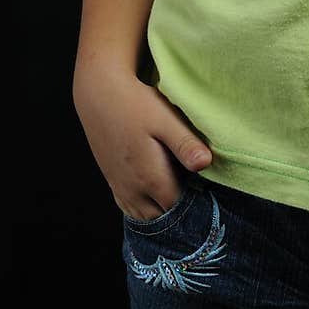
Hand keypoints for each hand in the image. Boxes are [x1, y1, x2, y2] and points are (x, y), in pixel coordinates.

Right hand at [73, 67, 212, 220]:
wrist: (99, 93)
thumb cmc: (135, 103)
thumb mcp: (165, 119)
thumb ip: (185, 144)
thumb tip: (206, 164)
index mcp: (150, 178)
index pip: (179, 207)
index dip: (196, 202)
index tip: (209, 190)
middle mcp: (133, 189)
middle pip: (163, 216)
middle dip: (180, 210)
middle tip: (197, 191)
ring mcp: (120, 187)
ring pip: (145, 216)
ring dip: (162, 211)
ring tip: (179, 193)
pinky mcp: (112, 180)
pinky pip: (129, 208)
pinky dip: (144, 208)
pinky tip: (155, 196)